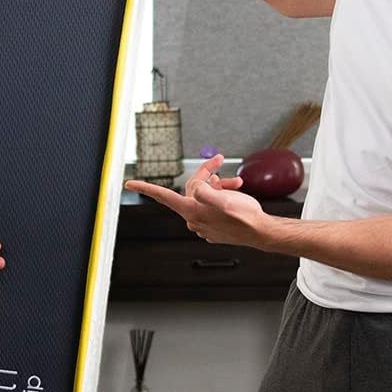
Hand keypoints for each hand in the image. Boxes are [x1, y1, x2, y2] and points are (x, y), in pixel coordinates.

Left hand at [126, 153, 271, 248]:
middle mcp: (194, 218)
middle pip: (192, 188)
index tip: (130, 183)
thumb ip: (205, 190)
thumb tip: (196, 186)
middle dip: (206, 174)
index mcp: (192, 211)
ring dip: (218, 184)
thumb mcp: (223, 198)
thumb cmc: (244, 217)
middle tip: (219, 160)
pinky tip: (234, 191)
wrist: (261, 231)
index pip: (163, 196)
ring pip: (204, 194)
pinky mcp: (213, 224)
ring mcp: (204, 222)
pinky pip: (212, 204)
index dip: (146, 188)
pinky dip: (221, 195)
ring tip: (235, 182)